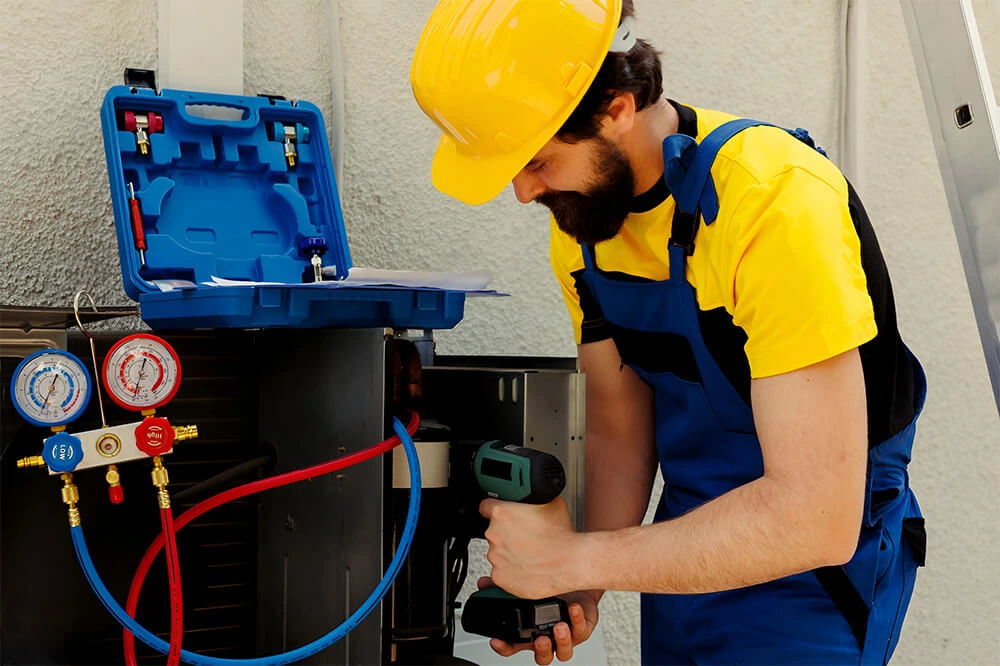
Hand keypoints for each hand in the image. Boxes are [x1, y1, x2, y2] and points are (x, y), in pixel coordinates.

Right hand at [476, 577, 599, 664]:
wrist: (578, 585)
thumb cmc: (552, 591)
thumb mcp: (526, 589)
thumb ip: (503, 588)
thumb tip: (484, 582)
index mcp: (530, 633)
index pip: (513, 647)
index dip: (504, 647)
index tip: (497, 640)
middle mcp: (546, 637)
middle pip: (541, 656)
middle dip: (541, 649)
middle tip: (540, 639)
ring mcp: (564, 637)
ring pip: (563, 651)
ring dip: (562, 640)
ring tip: (560, 626)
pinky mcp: (581, 629)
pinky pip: (580, 630)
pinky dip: (577, 620)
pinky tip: (573, 609)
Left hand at [479, 497, 583, 597]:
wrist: (571, 564)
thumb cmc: (562, 536)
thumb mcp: (550, 502)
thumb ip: (532, 498)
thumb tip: (531, 496)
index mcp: (502, 513)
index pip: (486, 507)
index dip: (495, 509)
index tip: (502, 515)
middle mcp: (494, 534)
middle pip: (494, 531)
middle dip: (507, 533)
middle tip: (526, 537)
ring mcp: (496, 557)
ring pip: (498, 552)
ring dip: (510, 552)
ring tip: (530, 553)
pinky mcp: (500, 577)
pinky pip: (502, 572)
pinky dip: (512, 570)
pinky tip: (528, 566)